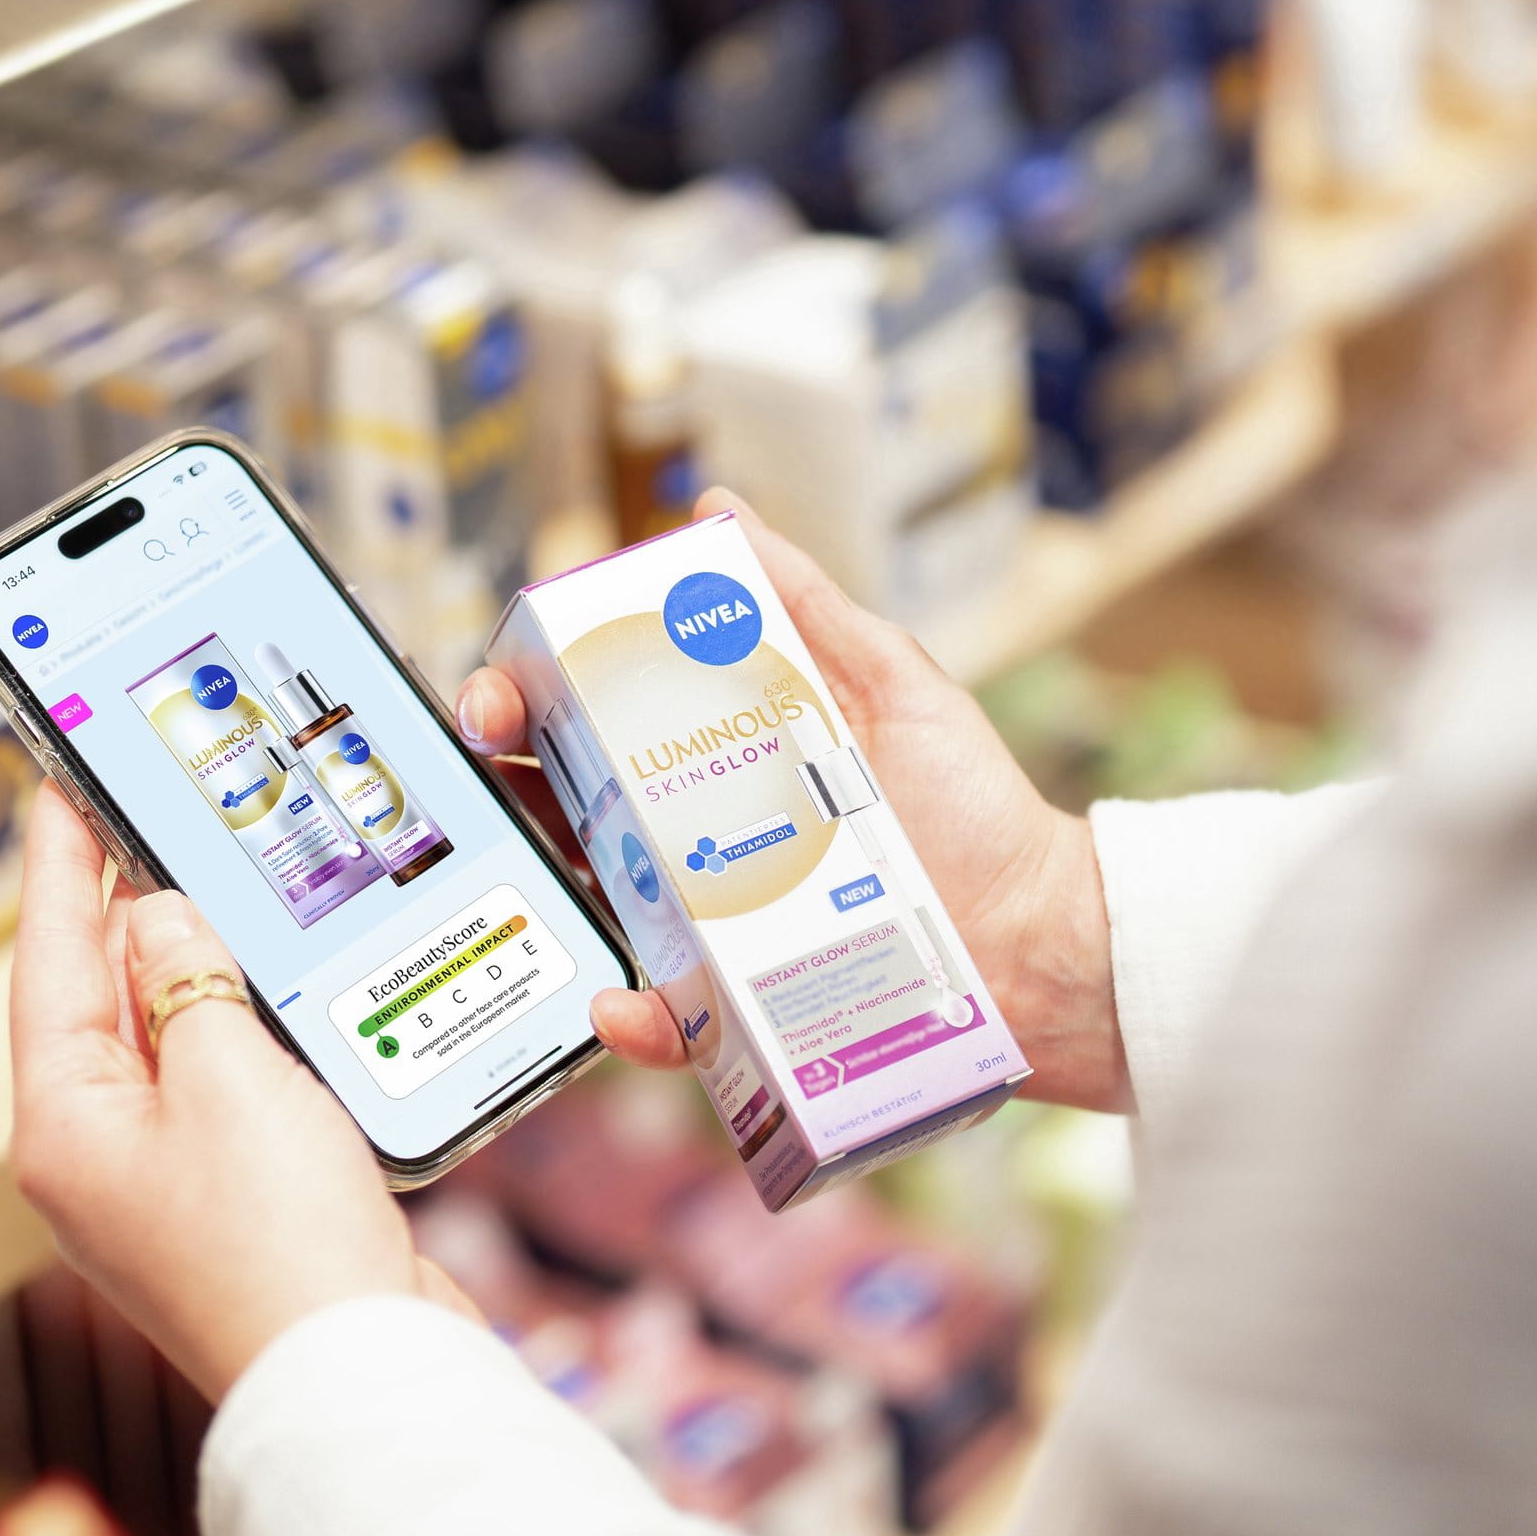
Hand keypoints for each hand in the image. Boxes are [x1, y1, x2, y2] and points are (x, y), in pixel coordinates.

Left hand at [5, 784, 476, 1399]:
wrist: (360, 1374)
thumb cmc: (279, 1241)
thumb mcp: (227, 1075)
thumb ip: (189, 980)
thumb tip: (158, 921)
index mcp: (63, 1124)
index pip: (49, 960)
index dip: (59, 864)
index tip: (59, 783)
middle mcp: (96, 1156)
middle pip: (101, 999)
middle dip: (132, 910)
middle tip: (153, 812)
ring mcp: (161, 1185)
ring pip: (170, 1040)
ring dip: (202, 968)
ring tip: (223, 880)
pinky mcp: (230, 1203)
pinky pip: (223, 1087)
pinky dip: (248, 1030)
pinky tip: (283, 988)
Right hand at [459, 489, 1130, 1110]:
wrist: (1043, 937)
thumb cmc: (974, 809)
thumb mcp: (891, 681)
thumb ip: (805, 604)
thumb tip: (718, 511)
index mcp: (720, 759)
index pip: (598, 720)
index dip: (533, 694)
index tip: (507, 680)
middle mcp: (698, 843)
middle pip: (567, 807)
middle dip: (506, 775)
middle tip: (493, 749)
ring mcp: (710, 930)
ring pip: (595, 909)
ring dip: (545, 888)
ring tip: (531, 858)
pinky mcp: (738, 1012)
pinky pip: (662, 1023)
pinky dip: (630, 1021)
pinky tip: (620, 1001)